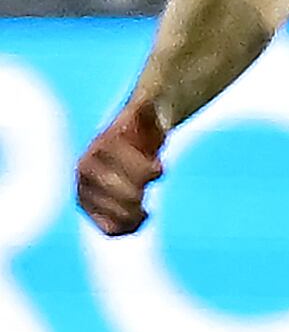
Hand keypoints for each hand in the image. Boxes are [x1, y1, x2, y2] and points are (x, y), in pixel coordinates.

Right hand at [74, 101, 166, 235]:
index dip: (145, 171)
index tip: (159, 166)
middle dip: (138, 192)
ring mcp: (87, 192)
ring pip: (115, 216)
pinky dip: (127, 228)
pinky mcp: (93, 210)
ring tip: (144, 209)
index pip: (120, 172)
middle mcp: (86, 172)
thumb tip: (147, 102)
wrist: (133, 142)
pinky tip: (141, 218)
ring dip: (133, 214)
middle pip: (123, 196)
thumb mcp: (147, 109)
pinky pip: (110, 229)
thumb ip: (146, 106)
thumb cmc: (143, 126)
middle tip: (147, 187)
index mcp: (99, 150)